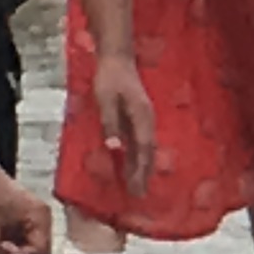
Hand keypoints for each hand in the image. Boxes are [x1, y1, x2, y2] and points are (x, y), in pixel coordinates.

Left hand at [89, 54, 159, 189]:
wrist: (117, 58)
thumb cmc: (109, 79)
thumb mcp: (105, 101)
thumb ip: (110, 123)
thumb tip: (114, 148)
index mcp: (141, 118)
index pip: (143, 150)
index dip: (140, 170)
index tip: (136, 188)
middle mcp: (147, 120)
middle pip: (148, 152)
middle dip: (144, 174)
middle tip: (139, 195)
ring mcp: (145, 118)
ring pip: (147, 147)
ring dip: (144, 166)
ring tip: (139, 185)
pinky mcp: (139, 116)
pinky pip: (142, 141)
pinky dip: (140, 155)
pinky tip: (135, 164)